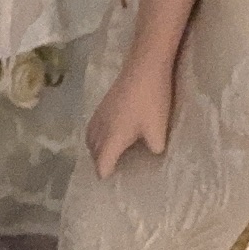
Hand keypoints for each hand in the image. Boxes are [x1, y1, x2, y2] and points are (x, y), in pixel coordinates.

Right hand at [85, 55, 175, 177]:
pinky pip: (93, 126)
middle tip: (110, 170)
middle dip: (98, 162)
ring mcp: (99, 114)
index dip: (104, 174)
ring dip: (95, 149)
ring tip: (106, 154)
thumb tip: (153, 153)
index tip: (109, 182)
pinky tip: (109, 133)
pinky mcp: (103, 103)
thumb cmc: (151, 100)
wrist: (145, 66)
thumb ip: (155, 147)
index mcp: (112, 138)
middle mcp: (101, 128)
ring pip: (90, 138)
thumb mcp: (158, 130)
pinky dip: (96, 135)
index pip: (101, 163)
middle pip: (93, 151)